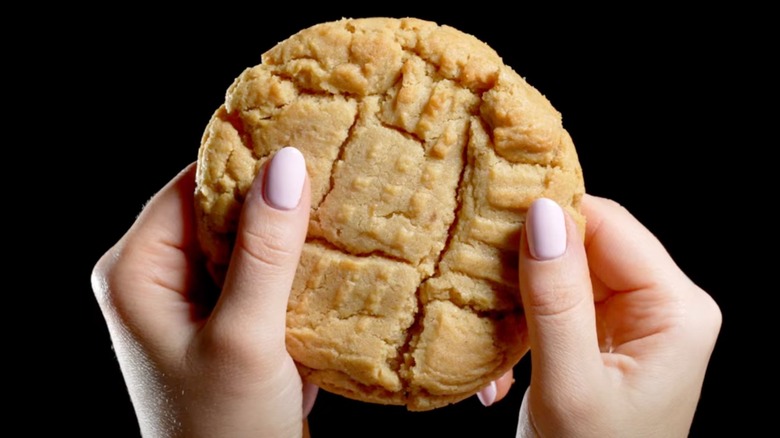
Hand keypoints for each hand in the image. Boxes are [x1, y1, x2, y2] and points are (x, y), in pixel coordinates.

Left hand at [91, 147, 316, 436]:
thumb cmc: (225, 430)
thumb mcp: (246, 336)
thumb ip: (264, 251)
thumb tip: (286, 164)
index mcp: (136, 271)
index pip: (191, 185)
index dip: (246, 159)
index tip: (305, 135)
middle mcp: (155, 278)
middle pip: (218, 210)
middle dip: (273, 196)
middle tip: (335, 171)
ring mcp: (190, 302)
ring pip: (244, 241)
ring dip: (289, 232)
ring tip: (341, 208)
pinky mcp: (224, 322)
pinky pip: (258, 273)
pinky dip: (293, 265)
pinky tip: (330, 257)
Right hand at [507, 195, 720, 436]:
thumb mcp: (570, 386)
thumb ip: (556, 300)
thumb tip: (542, 214)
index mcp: (676, 310)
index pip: (610, 226)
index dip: (551, 215)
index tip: (489, 218)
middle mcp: (661, 306)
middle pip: (585, 246)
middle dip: (526, 262)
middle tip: (473, 275)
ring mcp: (631, 322)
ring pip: (562, 274)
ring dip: (516, 299)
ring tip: (484, 327)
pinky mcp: (602, 338)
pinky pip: (556, 305)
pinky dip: (521, 325)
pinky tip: (501, 364)